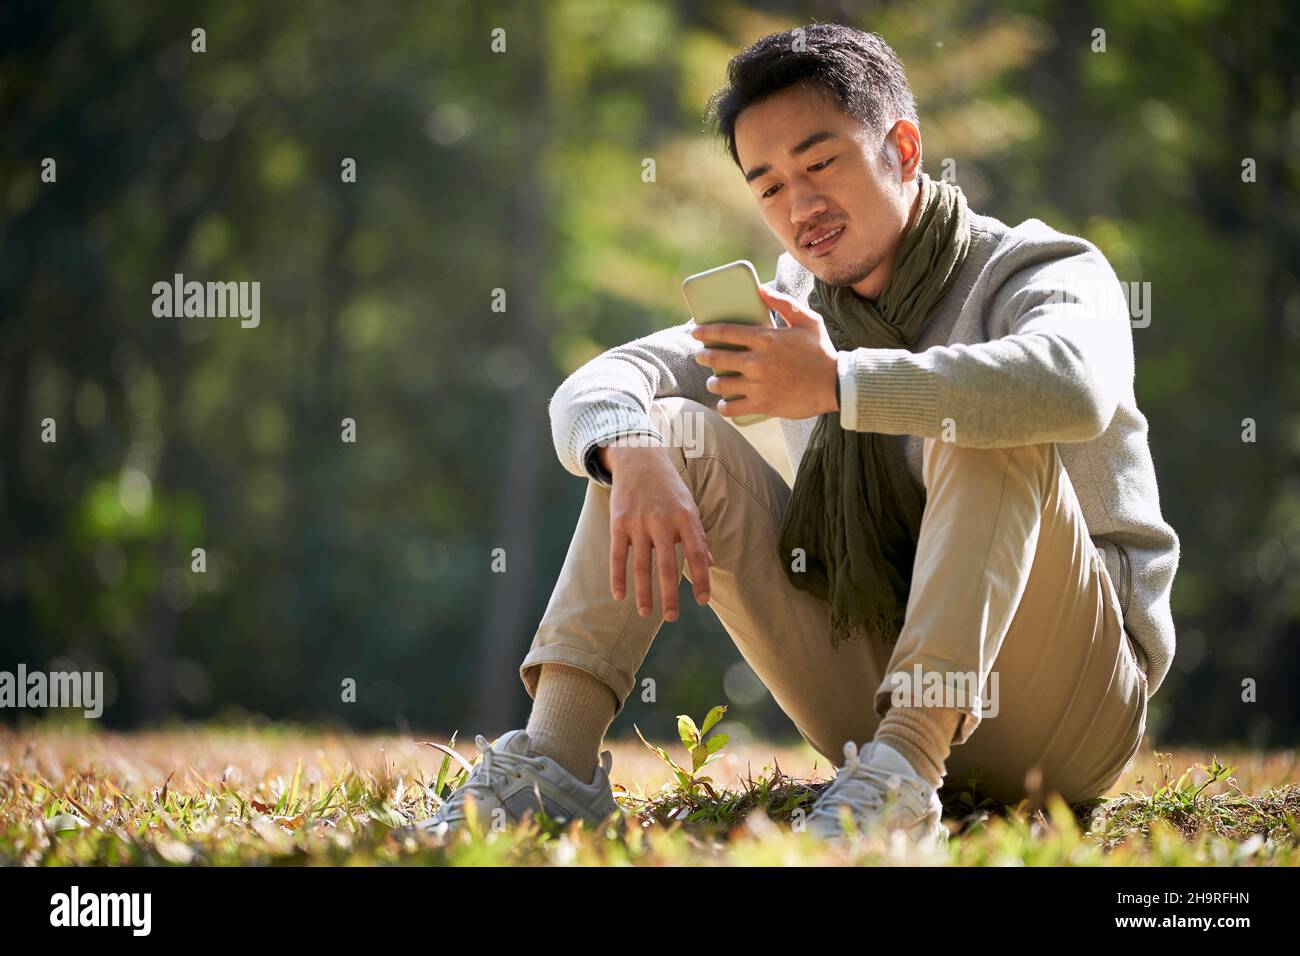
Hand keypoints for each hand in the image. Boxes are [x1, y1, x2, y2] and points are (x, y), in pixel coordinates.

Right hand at [603, 446, 713, 620]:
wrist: (638, 457)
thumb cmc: (668, 486)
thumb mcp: (689, 505)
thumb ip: (698, 535)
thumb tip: (710, 564)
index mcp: (685, 517)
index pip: (697, 554)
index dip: (701, 579)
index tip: (702, 601)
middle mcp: (662, 521)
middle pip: (667, 565)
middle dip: (670, 595)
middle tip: (672, 617)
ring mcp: (638, 522)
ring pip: (641, 565)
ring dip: (644, 592)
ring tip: (647, 613)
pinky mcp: (618, 523)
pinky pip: (617, 556)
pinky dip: (618, 577)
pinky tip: (620, 596)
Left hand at [689, 285, 838, 420]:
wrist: (837, 384)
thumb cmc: (822, 352)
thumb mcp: (807, 320)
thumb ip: (783, 303)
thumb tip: (761, 289)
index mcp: (766, 338)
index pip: (725, 331)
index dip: (705, 331)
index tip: (696, 332)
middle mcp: (758, 361)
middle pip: (717, 357)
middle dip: (704, 356)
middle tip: (702, 356)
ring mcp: (759, 384)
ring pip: (721, 383)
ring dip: (713, 382)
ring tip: (714, 381)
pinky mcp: (763, 404)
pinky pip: (732, 407)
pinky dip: (724, 406)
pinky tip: (724, 403)